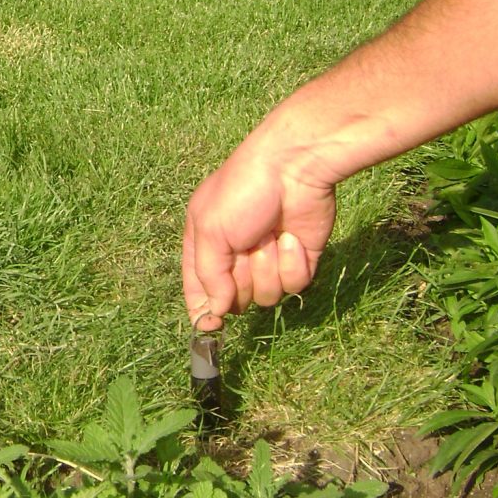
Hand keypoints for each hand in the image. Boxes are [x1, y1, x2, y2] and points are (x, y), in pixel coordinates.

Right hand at [182, 131, 339, 330]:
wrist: (293, 168)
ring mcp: (269, 260)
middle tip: (245, 249)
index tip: (209, 328)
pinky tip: (290, 238)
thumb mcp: (210, 230)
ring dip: (268, 268)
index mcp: (205, 244)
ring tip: (271, 236)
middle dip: (241, 279)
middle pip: (235, 300)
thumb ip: (208, 276)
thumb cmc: (242, 192)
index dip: (203, 311)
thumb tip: (215, 313)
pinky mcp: (298, 261)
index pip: (198, 289)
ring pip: (267, 296)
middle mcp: (236, 257)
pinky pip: (294, 286)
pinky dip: (292, 264)